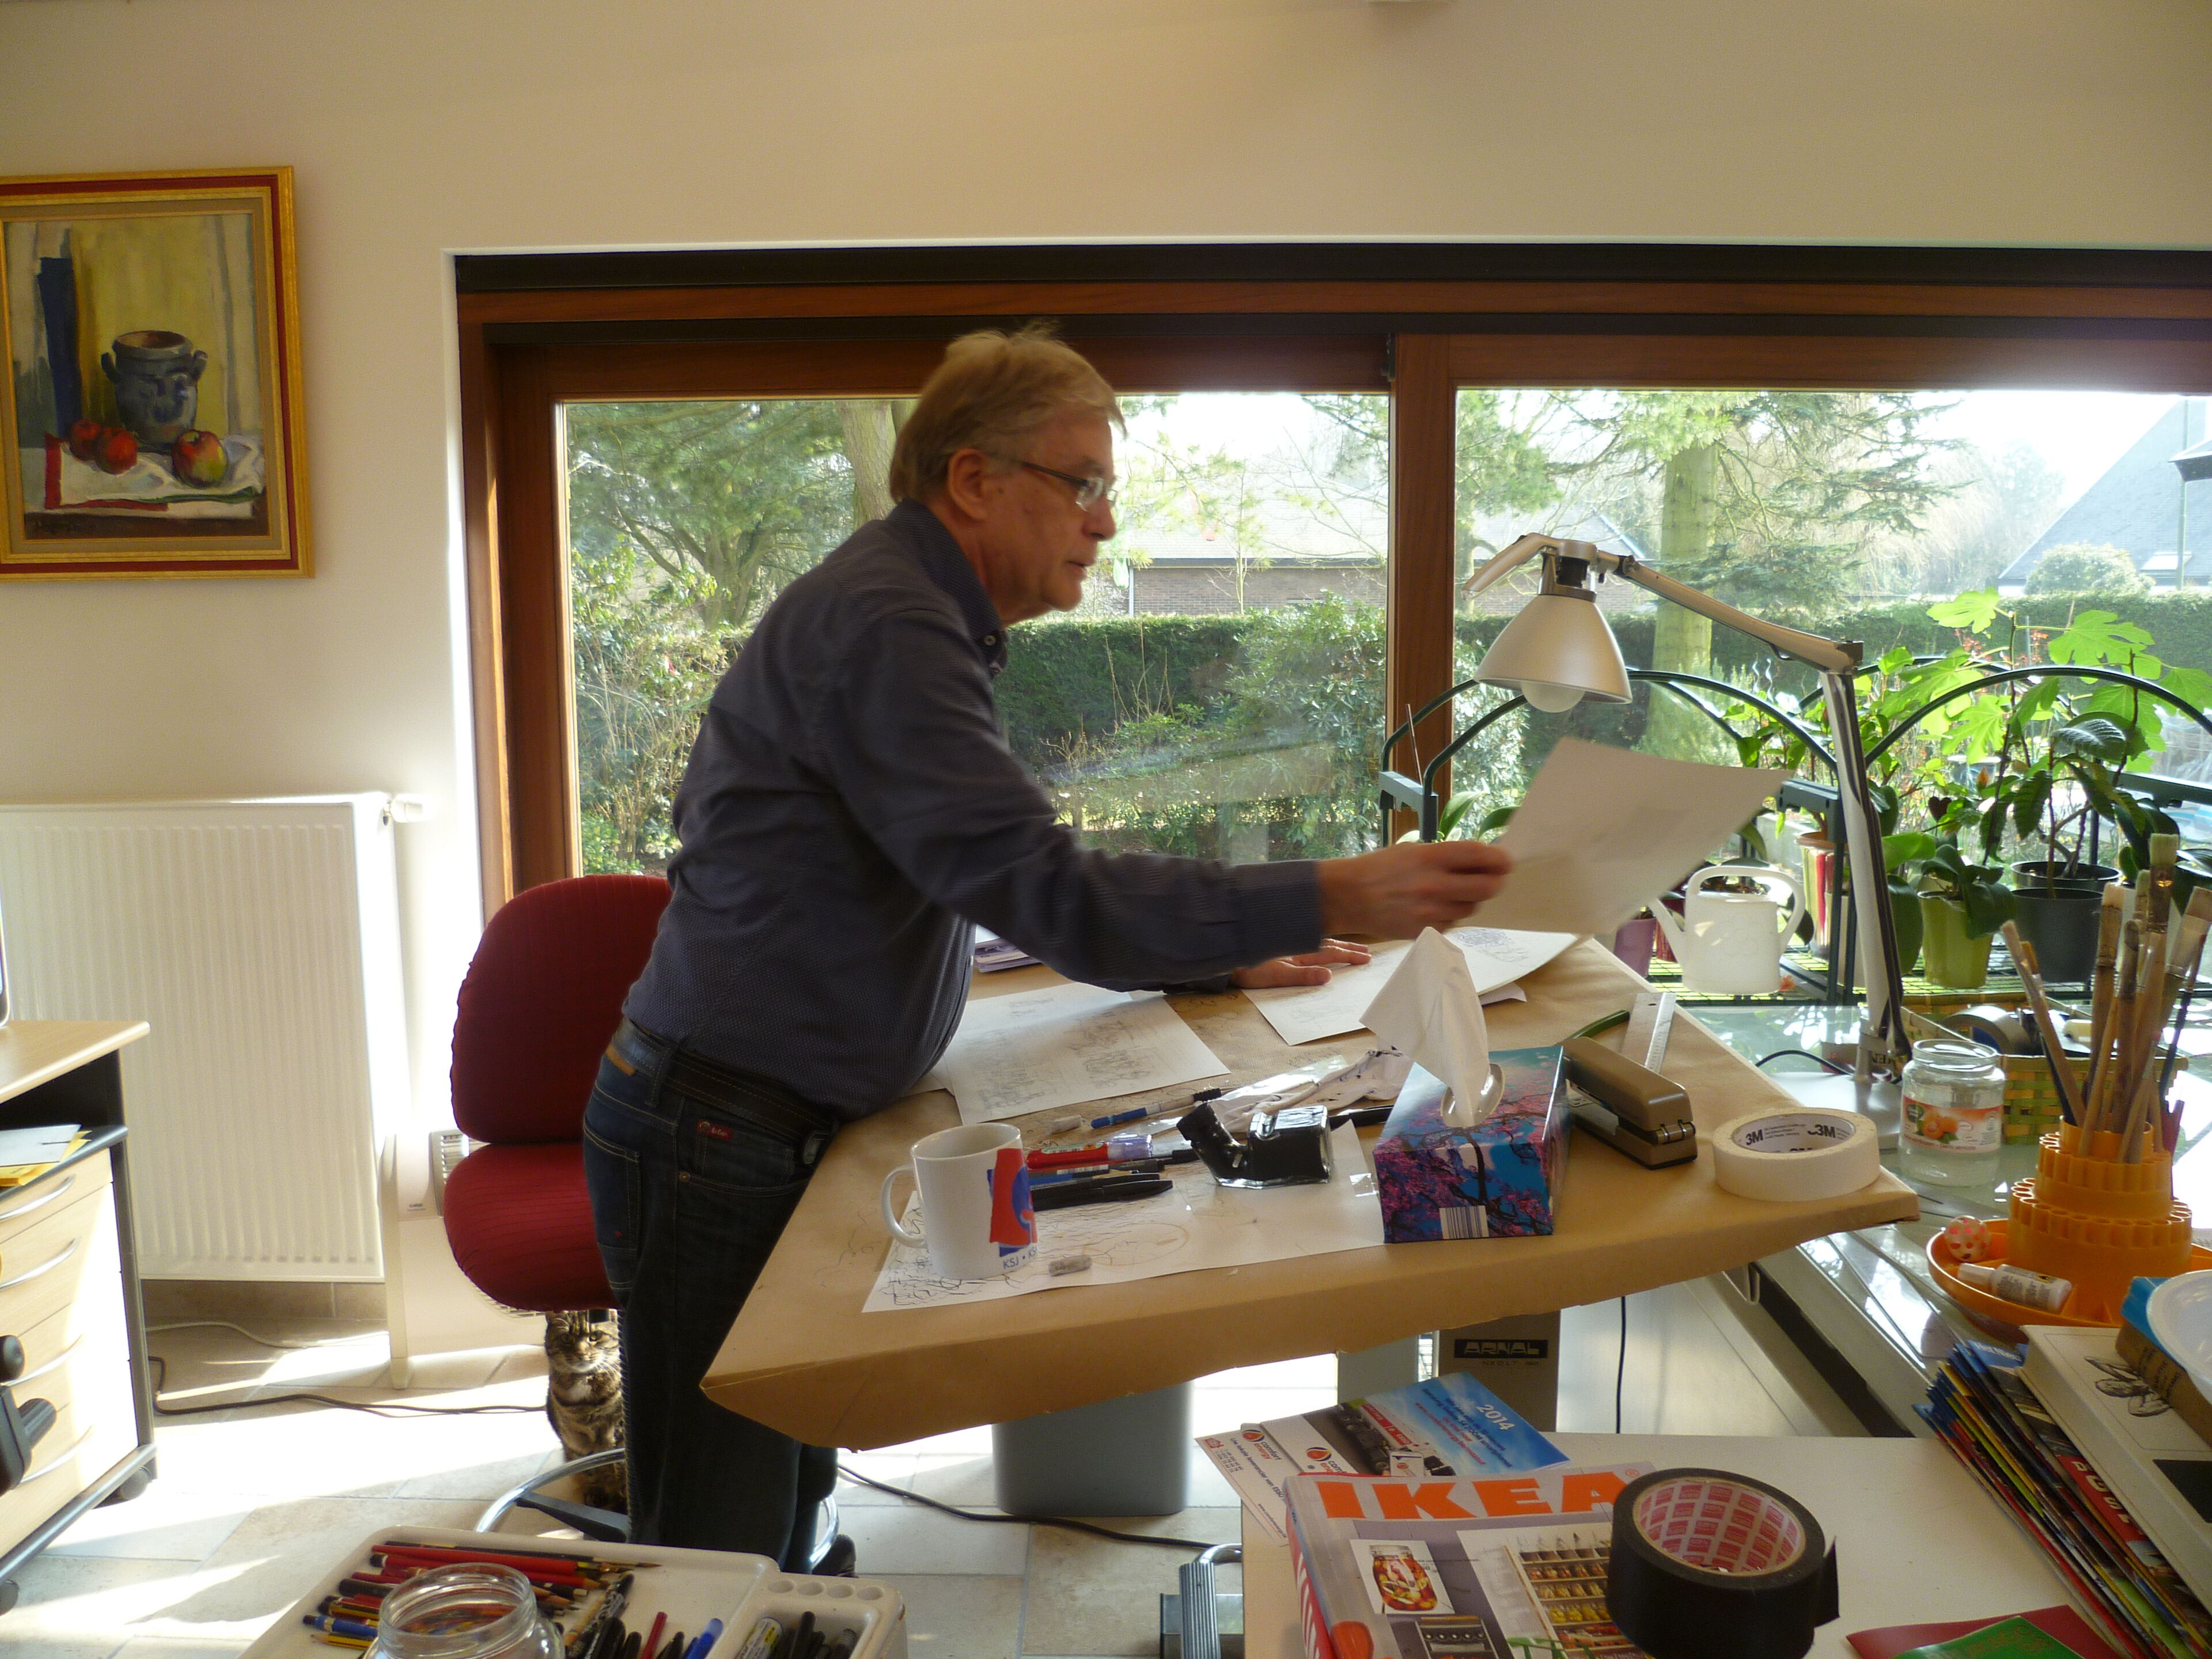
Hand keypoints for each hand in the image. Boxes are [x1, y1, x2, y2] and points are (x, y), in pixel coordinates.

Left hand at [1230, 939, 1373, 989]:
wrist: (1225, 955)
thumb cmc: (1249, 969)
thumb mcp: (1277, 976)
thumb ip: (1303, 976)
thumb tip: (1329, 976)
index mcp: (1300, 952)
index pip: (1331, 953)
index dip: (1349, 955)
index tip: (1367, 957)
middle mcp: (1297, 944)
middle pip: (1329, 945)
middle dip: (1348, 948)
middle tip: (1367, 951)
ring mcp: (1289, 943)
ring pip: (1320, 941)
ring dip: (1337, 944)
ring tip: (1351, 946)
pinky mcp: (1281, 944)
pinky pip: (1309, 941)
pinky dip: (1321, 942)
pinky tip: (1322, 943)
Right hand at [1315, 841, 1513, 939]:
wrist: (1348, 896)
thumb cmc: (1381, 868)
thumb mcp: (1412, 851)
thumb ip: (1447, 856)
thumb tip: (1483, 860)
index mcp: (1430, 857)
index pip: (1479, 855)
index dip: (1499, 859)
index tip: (1506, 861)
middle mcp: (1433, 885)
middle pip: (1486, 887)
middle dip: (1494, 882)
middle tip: (1493, 878)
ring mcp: (1430, 911)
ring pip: (1471, 908)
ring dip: (1470, 899)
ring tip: (1453, 892)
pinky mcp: (1425, 931)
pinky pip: (1453, 923)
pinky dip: (1451, 915)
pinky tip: (1436, 907)